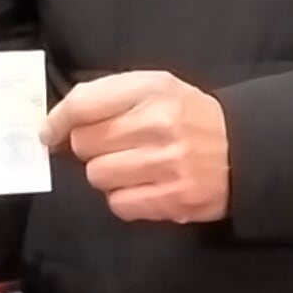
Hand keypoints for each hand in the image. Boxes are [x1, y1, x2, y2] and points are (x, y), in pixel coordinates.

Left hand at [43, 72, 229, 224]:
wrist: (242, 150)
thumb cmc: (187, 117)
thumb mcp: (154, 88)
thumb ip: (107, 96)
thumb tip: (56, 123)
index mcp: (152, 89)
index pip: (83, 104)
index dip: (58, 121)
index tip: (50, 132)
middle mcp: (158, 124)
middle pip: (85, 144)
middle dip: (90, 147)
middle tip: (114, 146)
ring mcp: (166, 164)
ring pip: (98, 176)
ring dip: (108, 174)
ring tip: (134, 166)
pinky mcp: (173, 199)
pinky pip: (118, 204)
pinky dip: (125, 198)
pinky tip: (145, 186)